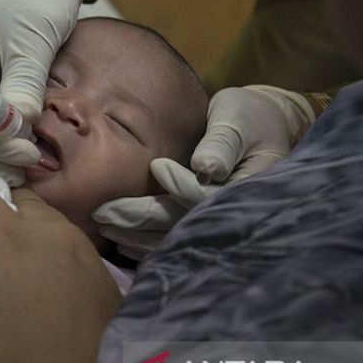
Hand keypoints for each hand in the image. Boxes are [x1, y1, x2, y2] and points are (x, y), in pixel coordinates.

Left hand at [93, 86, 314, 257]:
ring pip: (175, 237)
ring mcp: (215, 222)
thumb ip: (223, 144)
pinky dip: (146, 244)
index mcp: (246, 186)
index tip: (157, 167)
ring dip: (138, 236)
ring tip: (105, 227)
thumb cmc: (247, 118)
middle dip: (142, 218)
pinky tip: (121, 242)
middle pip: (184, 221)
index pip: (208, 194)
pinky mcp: (201, 225)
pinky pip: (174, 240)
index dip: (182, 184)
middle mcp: (230, 212)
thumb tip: (206, 167)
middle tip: (105, 213)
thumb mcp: (237, 121)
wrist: (258, 127)